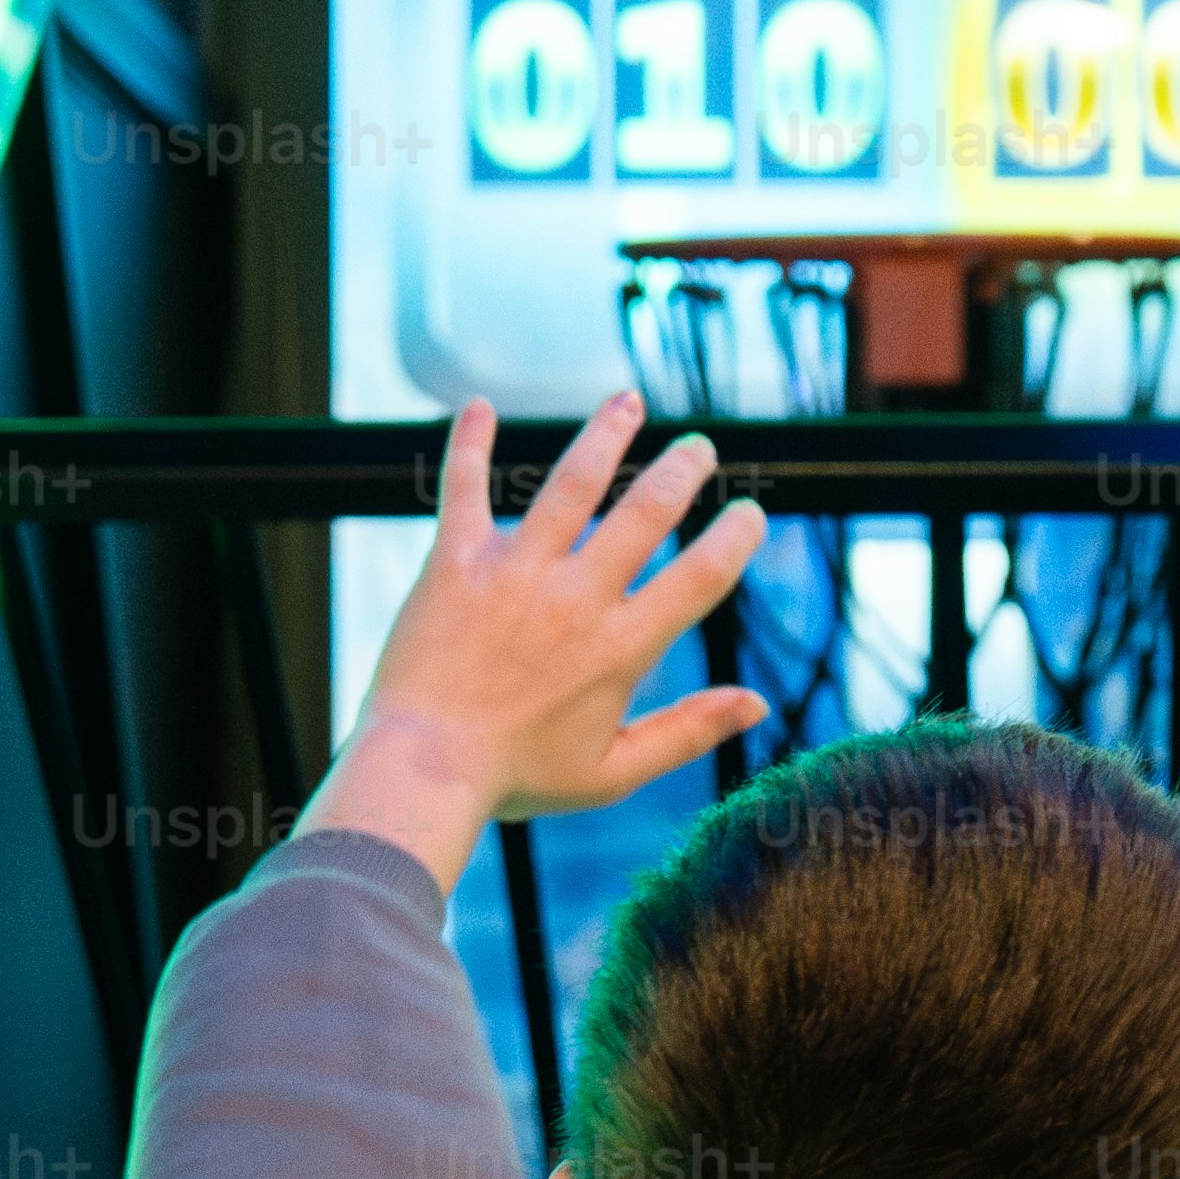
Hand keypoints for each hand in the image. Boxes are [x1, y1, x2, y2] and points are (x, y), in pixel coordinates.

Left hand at [301, 398, 772, 887]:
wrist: (422, 770)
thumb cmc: (515, 778)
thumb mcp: (614, 773)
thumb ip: (688, 733)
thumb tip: (757, 705)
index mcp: (620, 649)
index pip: (699, 578)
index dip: (734, 539)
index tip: (749, 515)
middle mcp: (575, 599)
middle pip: (645, 513)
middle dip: (680, 471)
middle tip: (699, 447)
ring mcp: (514, 574)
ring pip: (571, 484)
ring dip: (606, 434)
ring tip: (628, 400)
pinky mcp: (455, 563)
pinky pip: (464, 488)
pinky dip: (469, 443)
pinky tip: (478, 406)